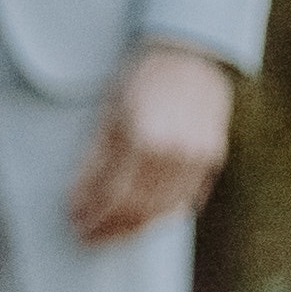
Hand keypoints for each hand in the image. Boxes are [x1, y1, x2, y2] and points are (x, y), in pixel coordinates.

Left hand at [68, 41, 233, 244]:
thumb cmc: (140, 79)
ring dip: (135, 227)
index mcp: (142, 138)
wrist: (188, 56)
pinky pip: (186, 198)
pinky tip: (145, 219)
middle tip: (90, 235)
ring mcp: (198, 156)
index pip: (112, 193)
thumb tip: (81, 199)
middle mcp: (174, 151)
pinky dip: (163, 213)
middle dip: (110, 226)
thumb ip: (97, 159)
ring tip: (113, 232)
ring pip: (163, 210)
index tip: (77, 222)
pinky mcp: (213, 158)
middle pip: (137, 207)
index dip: (93, 213)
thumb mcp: (108, 113)